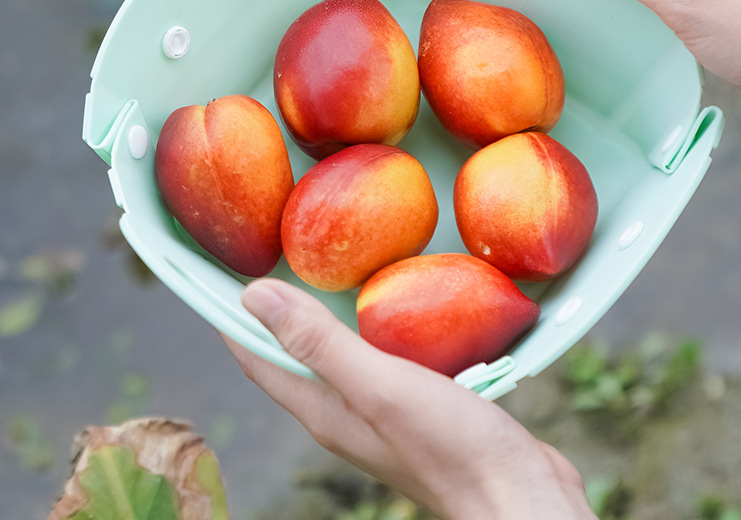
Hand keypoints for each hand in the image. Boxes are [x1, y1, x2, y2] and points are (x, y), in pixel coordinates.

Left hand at [223, 278, 596, 519]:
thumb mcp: (379, 385)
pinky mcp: (412, 404)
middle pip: (290, 354)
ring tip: (325, 267)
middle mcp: (342, 411)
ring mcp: (377, 409)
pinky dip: (368, 326)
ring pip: (334, 354)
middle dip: (274, 310)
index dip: (233, 316)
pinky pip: (375, 356)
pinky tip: (389, 304)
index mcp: (322, 409)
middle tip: (273, 254)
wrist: (516, 492)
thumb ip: (320, 345)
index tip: (219, 271)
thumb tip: (253, 297)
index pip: (257, 358)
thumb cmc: (449, 444)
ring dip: (322, 315)